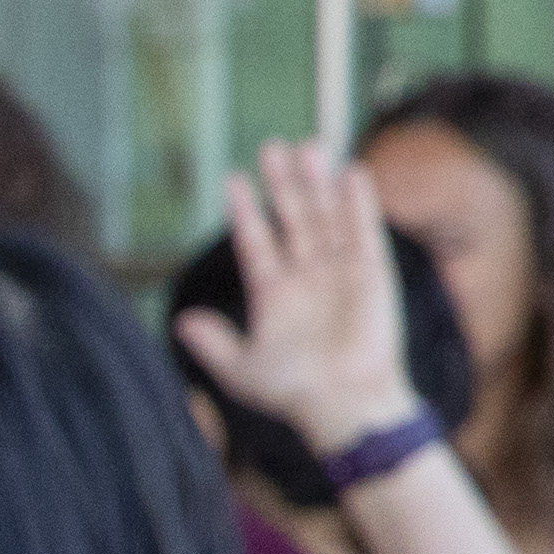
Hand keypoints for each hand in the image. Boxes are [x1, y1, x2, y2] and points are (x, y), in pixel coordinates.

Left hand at [170, 139, 421, 456]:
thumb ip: (213, 343)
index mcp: (274, 293)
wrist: (345, 407)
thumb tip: (181, 322)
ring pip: (326, 218)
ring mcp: (340, 272)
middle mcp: (307, 277)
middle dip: (283, 184)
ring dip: (318, 184)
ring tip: (308, 146)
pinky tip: (350, 173)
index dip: (245, 211)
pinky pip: (364, 232)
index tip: (234, 179)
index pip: (256, 241)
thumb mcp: (242, 368)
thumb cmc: (295, 393)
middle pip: (293, 218)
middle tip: (272, 146)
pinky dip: (358, 204)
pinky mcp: (372, 275)